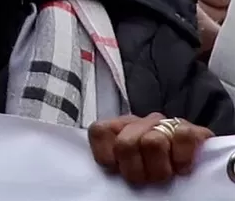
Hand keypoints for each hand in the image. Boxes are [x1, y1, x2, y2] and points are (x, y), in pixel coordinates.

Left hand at [89, 114, 213, 185]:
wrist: (201, 168)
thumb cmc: (156, 172)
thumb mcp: (128, 168)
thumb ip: (113, 161)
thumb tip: (107, 168)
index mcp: (120, 129)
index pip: (100, 131)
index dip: (107, 156)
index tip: (119, 171)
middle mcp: (141, 122)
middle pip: (125, 143)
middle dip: (135, 169)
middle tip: (146, 178)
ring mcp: (166, 124)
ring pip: (153, 142)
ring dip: (160, 168)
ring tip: (165, 173)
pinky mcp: (194, 130)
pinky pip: (184, 136)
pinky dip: (182, 157)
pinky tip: (181, 167)